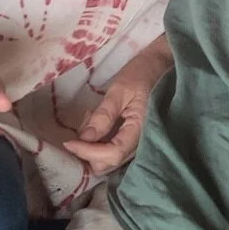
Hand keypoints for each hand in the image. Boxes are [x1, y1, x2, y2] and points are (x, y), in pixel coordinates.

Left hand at [63, 39, 171, 173]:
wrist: (160, 67)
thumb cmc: (142, 74)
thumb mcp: (120, 90)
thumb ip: (104, 115)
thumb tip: (84, 138)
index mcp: (140, 131)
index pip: (111, 154)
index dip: (87, 152)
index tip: (68, 142)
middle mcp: (140, 143)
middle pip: (108, 163)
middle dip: (88, 151)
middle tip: (82, 126)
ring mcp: (136, 142)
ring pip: (108, 158)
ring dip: (92, 146)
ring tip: (91, 117)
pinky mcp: (131, 138)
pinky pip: (111, 149)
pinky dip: (99, 141)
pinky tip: (98, 121)